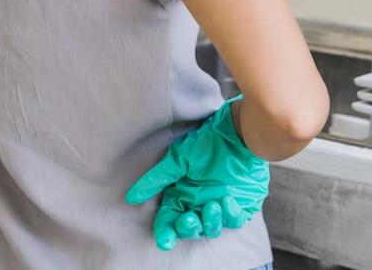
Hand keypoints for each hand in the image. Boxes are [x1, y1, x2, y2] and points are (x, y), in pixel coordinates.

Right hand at [125, 96, 269, 250]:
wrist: (238, 132)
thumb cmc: (207, 141)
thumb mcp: (178, 159)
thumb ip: (157, 179)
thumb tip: (131, 197)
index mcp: (182, 193)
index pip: (169, 218)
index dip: (166, 231)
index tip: (164, 240)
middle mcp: (199, 202)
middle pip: (189, 228)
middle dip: (187, 228)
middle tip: (189, 219)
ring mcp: (219, 204)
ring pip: (211, 228)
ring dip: (209, 223)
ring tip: (212, 205)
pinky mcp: (240, 204)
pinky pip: (234, 220)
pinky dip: (229, 216)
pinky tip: (227, 202)